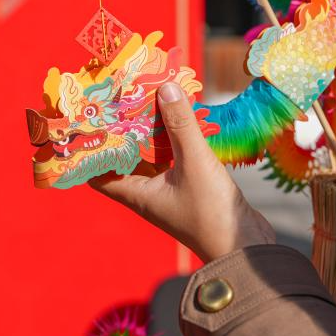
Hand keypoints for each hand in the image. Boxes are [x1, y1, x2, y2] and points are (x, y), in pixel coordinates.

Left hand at [89, 82, 275, 262]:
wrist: (246, 247)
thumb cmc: (212, 212)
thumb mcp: (194, 162)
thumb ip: (180, 124)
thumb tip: (165, 87)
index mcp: (136, 193)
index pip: (97, 173)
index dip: (90, 149)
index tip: (89, 121)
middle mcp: (146, 193)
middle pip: (124, 159)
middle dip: (122, 131)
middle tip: (120, 100)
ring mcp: (167, 192)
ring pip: (150, 158)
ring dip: (148, 134)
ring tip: (148, 102)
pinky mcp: (188, 189)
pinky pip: (171, 160)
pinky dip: (170, 141)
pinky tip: (178, 121)